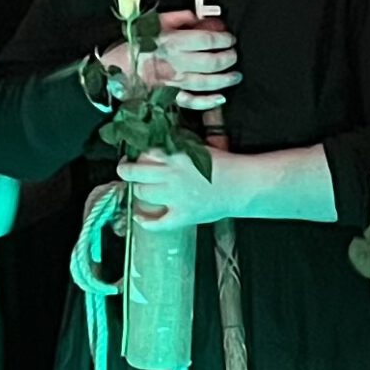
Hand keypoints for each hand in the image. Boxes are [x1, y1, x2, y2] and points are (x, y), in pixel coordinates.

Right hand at [100, 9, 241, 110]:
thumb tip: (199, 16)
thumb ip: (179, 18)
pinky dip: (209, 102)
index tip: (230, 38)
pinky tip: (221, 98)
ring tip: (235, 75)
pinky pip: (192, 101)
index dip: (224, 39)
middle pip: (212, 62)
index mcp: (172, 41)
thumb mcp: (154, 22)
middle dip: (228, 58)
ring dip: (225, 79)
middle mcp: (175, 62)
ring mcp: (173, 81)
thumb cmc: (133, 43)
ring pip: (207, 82)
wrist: (111, 66)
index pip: (208, 40)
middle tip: (233, 55)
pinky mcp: (169, 96)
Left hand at [116, 147, 239, 233]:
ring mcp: (176, 197)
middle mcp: (171, 176)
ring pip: (142, 193)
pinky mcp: (183, 215)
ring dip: (138, 191)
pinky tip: (139, 217)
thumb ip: (175, 147)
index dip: (137, 154)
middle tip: (126, 169)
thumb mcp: (197, 148)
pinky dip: (145, 221)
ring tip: (140, 189)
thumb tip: (154, 149)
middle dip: (126, 170)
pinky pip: (158, 222)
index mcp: (175, 156)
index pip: (143, 152)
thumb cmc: (224, 166)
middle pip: (134, 173)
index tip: (136, 155)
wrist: (243, 186)